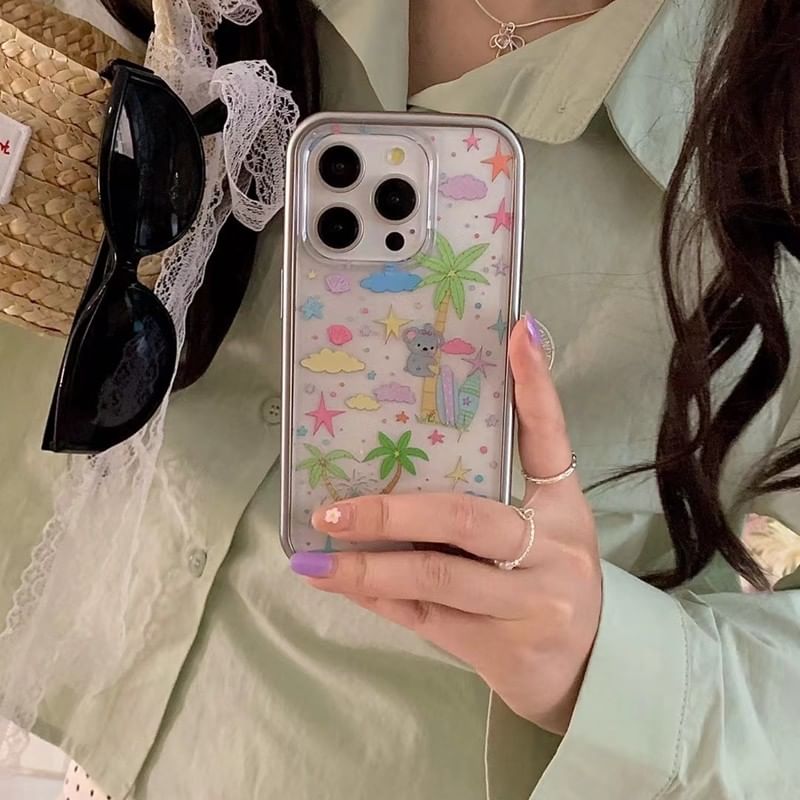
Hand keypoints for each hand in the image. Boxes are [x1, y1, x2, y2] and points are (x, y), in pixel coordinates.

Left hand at [291, 318, 601, 734]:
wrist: (591, 671)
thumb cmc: (552, 580)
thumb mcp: (544, 528)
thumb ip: (495, 493)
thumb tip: (414, 452)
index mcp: (564, 508)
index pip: (550, 437)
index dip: (535, 386)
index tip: (515, 332)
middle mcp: (552, 550)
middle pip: (467, 519)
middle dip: (395, 511)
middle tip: (336, 507)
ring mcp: (528, 604)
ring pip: (437, 576)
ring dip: (369, 566)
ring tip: (315, 557)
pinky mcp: (499, 647)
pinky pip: (425, 617)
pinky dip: (378, 597)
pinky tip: (338, 582)